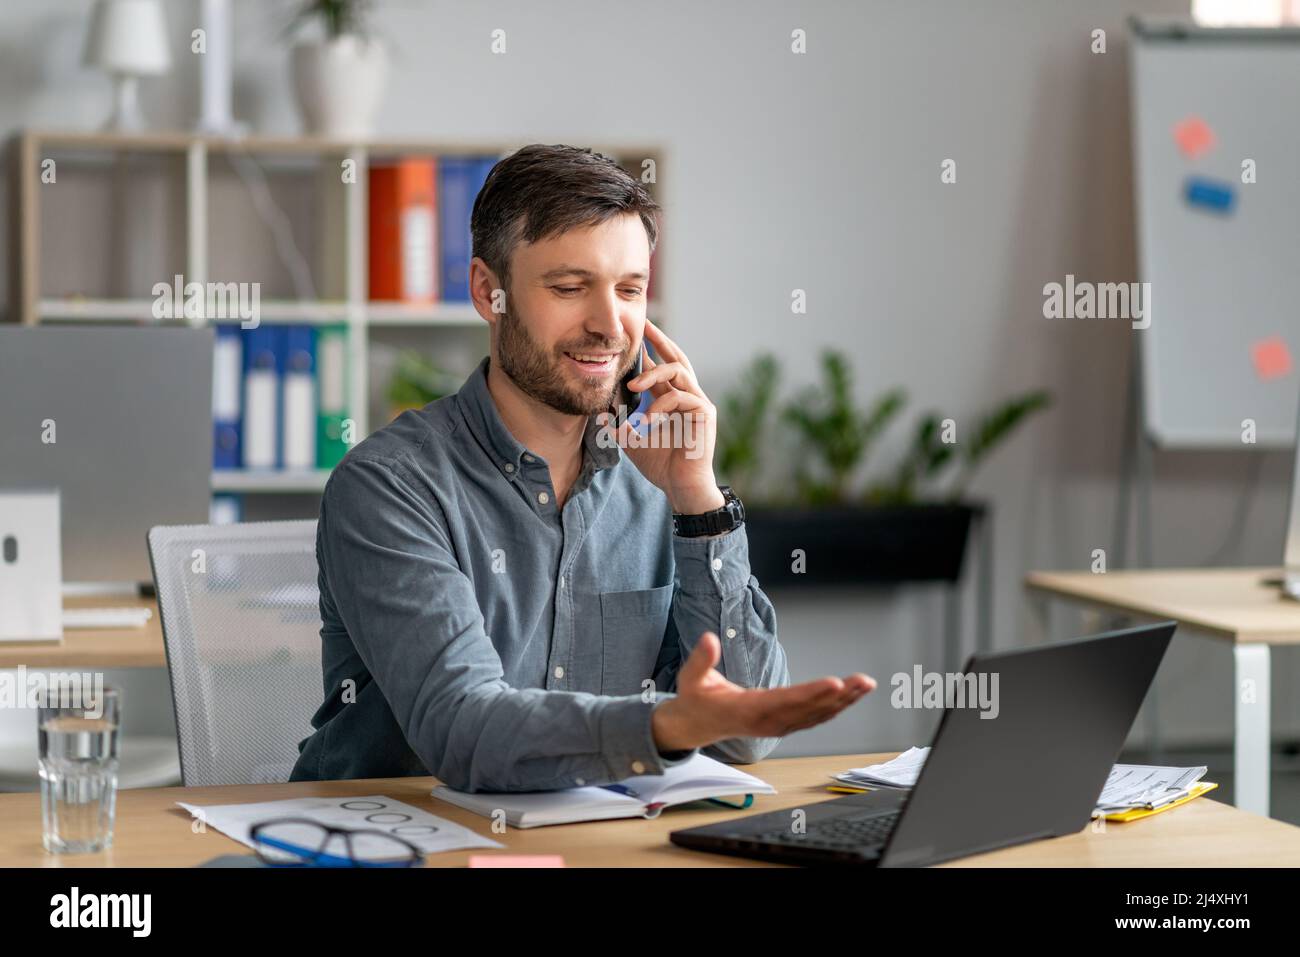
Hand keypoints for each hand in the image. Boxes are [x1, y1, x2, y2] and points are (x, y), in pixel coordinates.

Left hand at [616, 320, 722, 513]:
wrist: (680, 487)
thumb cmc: (660, 464)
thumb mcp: (632, 437)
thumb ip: (620, 419)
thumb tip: (601, 403)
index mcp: (673, 399)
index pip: (662, 366)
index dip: (650, 349)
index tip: (635, 334)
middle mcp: (688, 395)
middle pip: (677, 358)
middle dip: (660, 340)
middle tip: (644, 326)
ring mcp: (699, 402)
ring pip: (678, 371)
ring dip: (652, 374)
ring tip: (632, 386)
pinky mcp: (705, 413)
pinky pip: (680, 397)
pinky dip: (660, 406)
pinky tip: (647, 420)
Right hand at [651, 632, 875, 750]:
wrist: (696, 726)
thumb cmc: (697, 699)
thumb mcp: (691, 678)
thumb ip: (701, 659)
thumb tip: (708, 637)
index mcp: (748, 710)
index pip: (785, 701)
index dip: (812, 693)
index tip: (835, 683)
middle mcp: (768, 722)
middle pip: (809, 709)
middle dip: (840, 695)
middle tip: (863, 681)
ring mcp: (777, 726)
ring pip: (817, 716)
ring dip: (844, 701)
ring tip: (866, 685)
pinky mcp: (783, 725)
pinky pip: (814, 718)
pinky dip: (835, 708)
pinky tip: (851, 696)